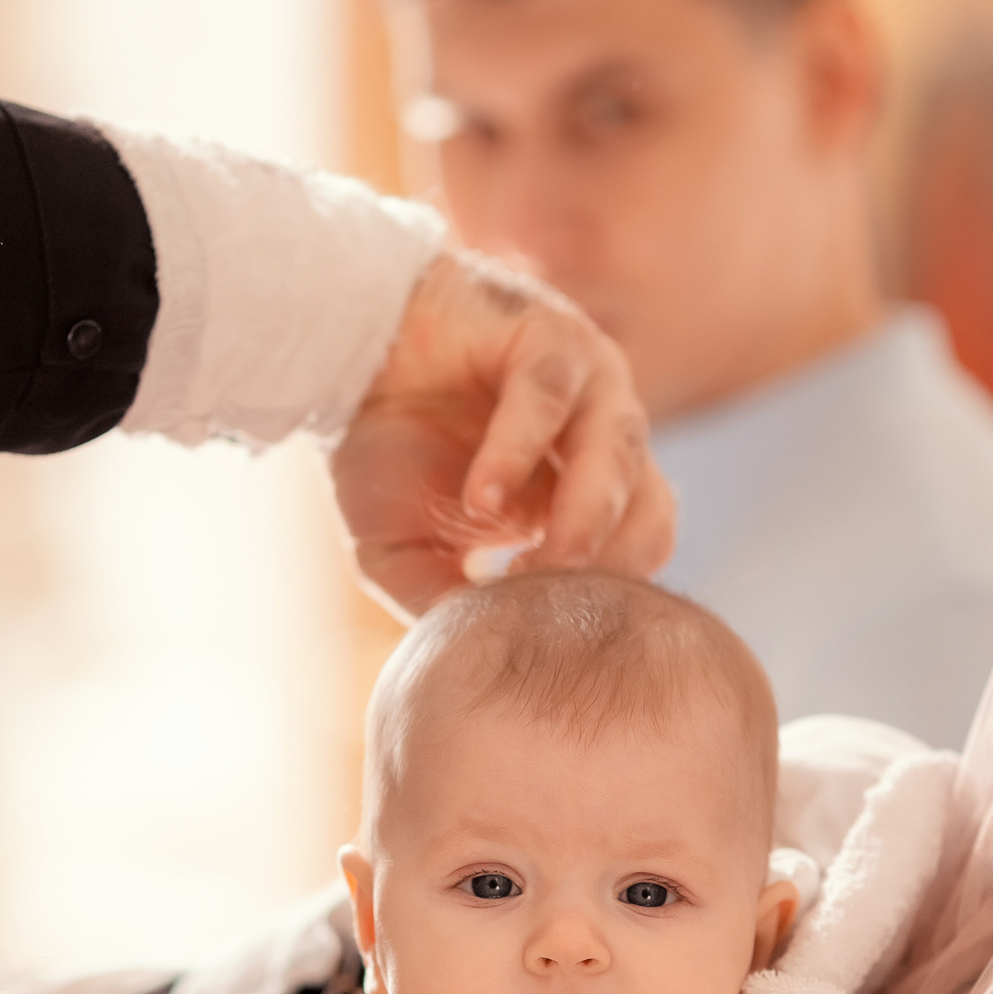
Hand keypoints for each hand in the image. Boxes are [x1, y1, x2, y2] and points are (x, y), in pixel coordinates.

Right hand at [332, 249, 673, 616]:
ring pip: (618, 451)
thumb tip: (468, 656)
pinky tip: (479, 501)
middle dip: (610, 567)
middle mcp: (600, 436)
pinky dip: (517, 452)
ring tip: (540, 567)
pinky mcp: (547, 337)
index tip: (550, 640)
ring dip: (586, 514)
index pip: (637, 551)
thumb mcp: (406, 549)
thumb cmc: (385, 447)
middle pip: (650, 508)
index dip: (601, 599)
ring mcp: (584, 384)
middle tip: (557, 613)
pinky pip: (548, 397)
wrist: (342, 352)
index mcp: (586, 489)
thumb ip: (442, 599)